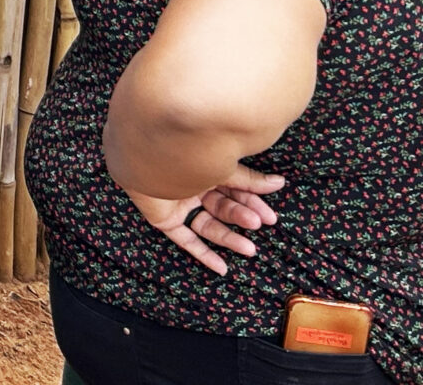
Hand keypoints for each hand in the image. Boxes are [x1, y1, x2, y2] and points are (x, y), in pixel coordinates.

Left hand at [122, 167, 283, 274]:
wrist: (143, 154)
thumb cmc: (182, 153)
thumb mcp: (220, 167)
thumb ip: (248, 180)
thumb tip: (279, 183)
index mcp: (204, 170)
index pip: (233, 190)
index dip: (252, 203)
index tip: (271, 218)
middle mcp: (192, 187)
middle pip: (222, 208)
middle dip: (241, 218)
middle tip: (258, 225)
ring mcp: (178, 204)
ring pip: (207, 225)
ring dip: (228, 238)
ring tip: (249, 249)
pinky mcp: (164, 219)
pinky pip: (185, 239)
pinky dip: (202, 253)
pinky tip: (221, 268)